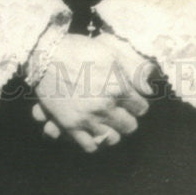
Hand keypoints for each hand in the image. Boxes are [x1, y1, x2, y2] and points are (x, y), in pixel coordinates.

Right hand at [33, 33, 153, 152]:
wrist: (46, 54)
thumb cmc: (79, 49)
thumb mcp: (111, 53)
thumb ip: (133, 70)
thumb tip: (149, 87)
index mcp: (118, 87)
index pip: (141, 107)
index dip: (137, 103)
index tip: (132, 101)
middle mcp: (106, 106)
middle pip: (129, 126)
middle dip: (127, 118)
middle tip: (121, 112)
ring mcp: (88, 118)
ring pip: (112, 139)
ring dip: (113, 131)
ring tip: (108, 123)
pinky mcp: (71, 125)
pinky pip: (90, 146)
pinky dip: (95, 142)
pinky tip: (94, 132)